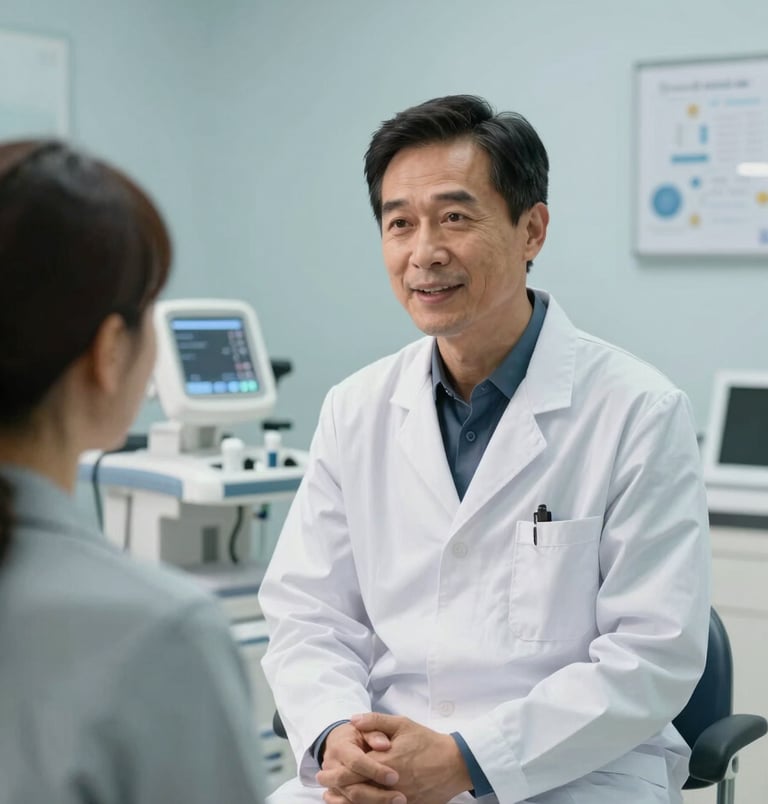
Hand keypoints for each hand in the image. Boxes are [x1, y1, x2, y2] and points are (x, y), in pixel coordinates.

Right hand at [317, 722, 404, 803]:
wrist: (339, 743)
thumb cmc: (357, 735)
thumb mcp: (366, 729)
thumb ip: (375, 733)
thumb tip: (385, 745)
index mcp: (339, 748)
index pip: (356, 762)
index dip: (375, 770)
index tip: (395, 777)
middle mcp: (331, 768)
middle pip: (352, 788)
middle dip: (377, 795)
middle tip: (400, 798)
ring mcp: (331, 784)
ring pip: (350, 800)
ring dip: (374, 803)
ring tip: (396, 802)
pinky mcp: (335, 794)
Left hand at [319, 713, 472, 803]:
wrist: (454, 763)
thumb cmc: (427, 741)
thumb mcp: (402, 724)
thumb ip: (375, 721)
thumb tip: (352, 720)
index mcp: (385, 761)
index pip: (353, 770)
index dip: (335, 773)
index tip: (322, 773)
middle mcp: (389, 783)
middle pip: (356, 790)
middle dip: (336, 789)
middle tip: (323, 785)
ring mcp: (398, 798)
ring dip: (346, 802)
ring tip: (332, 798)